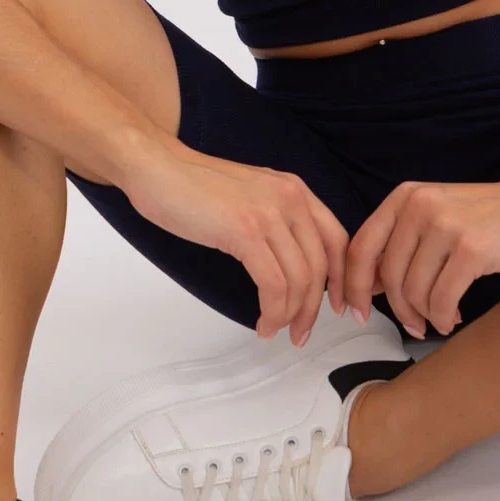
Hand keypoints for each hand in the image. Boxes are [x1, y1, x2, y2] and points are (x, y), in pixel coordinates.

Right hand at [121, 140, 348, 345]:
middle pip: (320, 266)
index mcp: (295, 190)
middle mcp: (291, 199)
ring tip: (277, 331)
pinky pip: (274, 284)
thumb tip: (289, 263)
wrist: (157, 167)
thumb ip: (276, 220)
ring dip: (292, 315)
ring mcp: (269, 214)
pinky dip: (273, 311)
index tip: (338, 307)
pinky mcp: (245, 231)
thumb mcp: (251, 196)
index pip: (337, 240)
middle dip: (314, 308)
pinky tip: (263, 323)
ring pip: (300, 280)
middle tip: (301, 333)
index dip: (342, 279)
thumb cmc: (193, 187)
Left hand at [343, 172, 499, 337]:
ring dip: (424, 316)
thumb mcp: (435, 215)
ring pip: (414, 292)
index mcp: (404, 198)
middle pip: (388, 277)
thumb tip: (369, 286)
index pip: (360, 248)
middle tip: (413, 326)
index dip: (352, 286)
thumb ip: (401, 243)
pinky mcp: (471, 249)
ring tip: (440, 318)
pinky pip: (441, 299)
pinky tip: (453, 317)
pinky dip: (443, 317)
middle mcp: (419, 207)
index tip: (353, 312)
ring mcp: (445, 226)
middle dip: (397, 310)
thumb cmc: (490, 216)